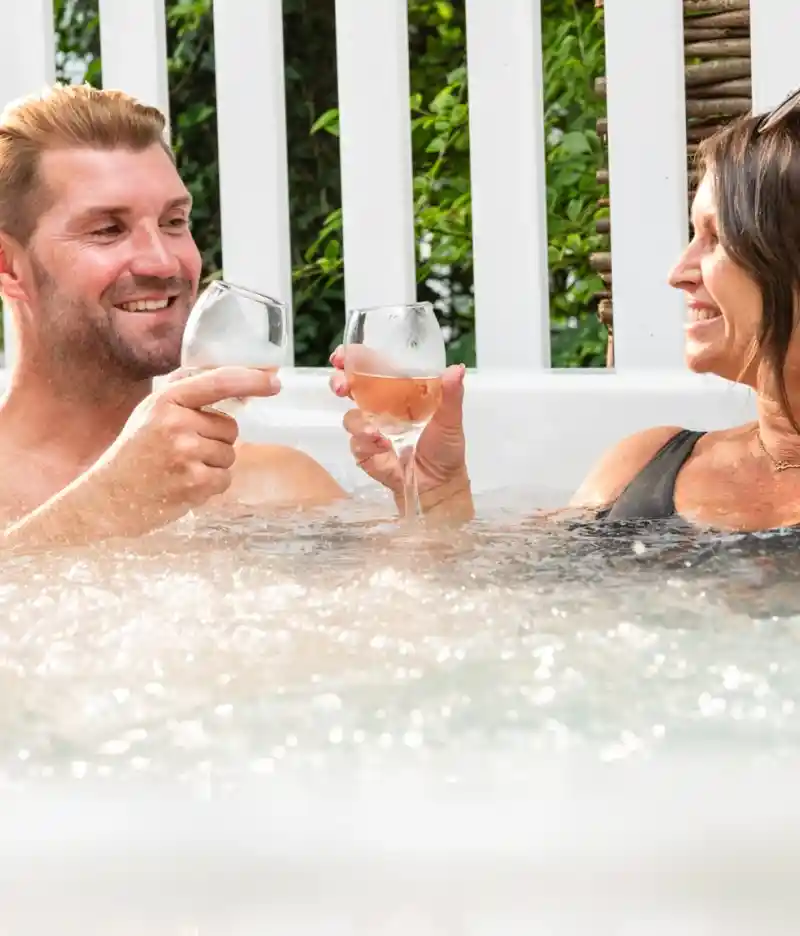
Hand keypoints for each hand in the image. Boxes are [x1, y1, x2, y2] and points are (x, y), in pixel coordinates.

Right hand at [90, 366, 281, 533]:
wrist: (109, 498)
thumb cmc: (136, 451)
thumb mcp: (152, 411)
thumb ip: (188, 392)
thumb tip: (239, 383)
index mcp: (166, 400)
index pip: (219, 382)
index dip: (252, 380)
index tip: (274, 382)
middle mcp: (176, 423)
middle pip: (230, 427)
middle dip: (215, 440)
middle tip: (181, 451)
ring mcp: (186, 454)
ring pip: (230, 454)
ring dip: (213, 464)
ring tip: (179, 468)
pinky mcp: (194, 482)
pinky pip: (225, 477)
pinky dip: (211, 484)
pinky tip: (184, 484)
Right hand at [328, 345, 469, 508]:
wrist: (438, 484)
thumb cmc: (445, 448)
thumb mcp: (451, 418)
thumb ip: (451, 394)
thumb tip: (457, 369)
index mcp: (397, 391)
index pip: (370, 368)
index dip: (353, 358)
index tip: (343, 356)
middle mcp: (379, 407)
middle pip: (349, 387)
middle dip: (339, 382)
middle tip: (341, 386)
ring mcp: (370, 430)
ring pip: (350, 417)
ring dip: (359, 422)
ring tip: (376, 432)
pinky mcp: (365, 452)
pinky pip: (356, 443)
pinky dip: (366, 444)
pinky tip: (383, 448)